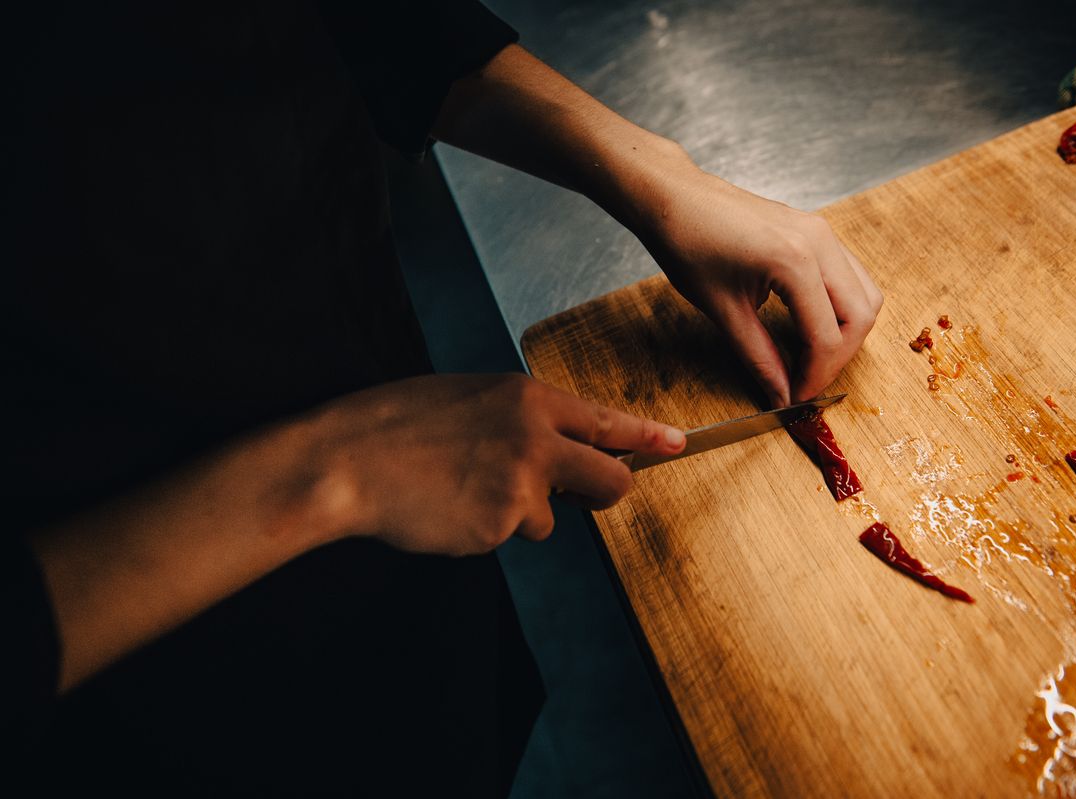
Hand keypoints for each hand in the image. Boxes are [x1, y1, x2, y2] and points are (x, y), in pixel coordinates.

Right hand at [307, 374, 684, 555]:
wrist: (346, 461)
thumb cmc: (398, 425)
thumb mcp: (472, 399)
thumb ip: (524, 419)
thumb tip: (561, 447)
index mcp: (528, 398)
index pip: (607, 419)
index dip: (648, 437)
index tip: (677, 444)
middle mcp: (536, 438)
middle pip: (611, 481)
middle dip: (604, 495)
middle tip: (581, 497)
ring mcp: (521, 485)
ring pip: (549, 517)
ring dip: (518, 513)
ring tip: (463, 489)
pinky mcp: (499, 525)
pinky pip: (509, 534)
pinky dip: (485, 528)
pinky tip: (448, 508)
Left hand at [639, 168, 882, 405]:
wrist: (674, 199)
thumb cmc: (688, 243)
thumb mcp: (723, 310)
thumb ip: (759, 357)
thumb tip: (781, 393)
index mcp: (795, 261)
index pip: (828, 337)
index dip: (815, 376)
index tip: (796, 397)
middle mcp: (819, 242)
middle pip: (861, 316)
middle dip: (838, 358)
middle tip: (805, 383)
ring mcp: (822, 232)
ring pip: (864, 295)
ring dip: (846, 333)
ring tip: (809, 359)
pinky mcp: (816, 231)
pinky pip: (850, 275)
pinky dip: (840, 308)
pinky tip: (809, 327)